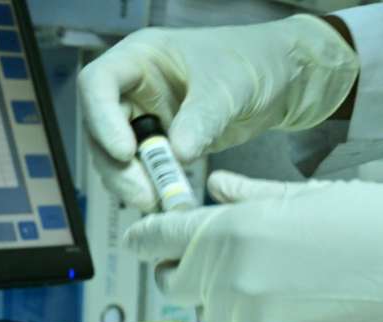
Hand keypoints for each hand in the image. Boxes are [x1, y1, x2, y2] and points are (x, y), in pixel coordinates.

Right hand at [78, 16, 357, 211]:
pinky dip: (149, 187)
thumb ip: (202, 119)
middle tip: (145, 195)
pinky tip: (166, 200)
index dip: (102, 119)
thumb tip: (175, 156)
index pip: (97, 84)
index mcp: (139, 58)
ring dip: (130, 183)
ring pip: (113, 156)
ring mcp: (141, 118)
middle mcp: (131, 88)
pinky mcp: (156, 144)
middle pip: (99, 129)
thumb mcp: (230, 86)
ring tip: (159, 203)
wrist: (285, 80)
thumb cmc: (255, 63)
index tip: (125, 152)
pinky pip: (139, 170)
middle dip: (118, 166)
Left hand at [124, 171, 382, 321]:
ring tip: (281, 279)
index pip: (155, 238)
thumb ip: (250, 196)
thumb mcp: (308, 197)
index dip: (142, 238)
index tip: (137, 240)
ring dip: (228, 297)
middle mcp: (228, 279)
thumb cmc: (371, 230)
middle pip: (171, 282)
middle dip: (181, 270)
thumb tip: (219, 188)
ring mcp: (248, 321)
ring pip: (211, 312)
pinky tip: (298, 304)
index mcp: (229, 232)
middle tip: (211, 258)